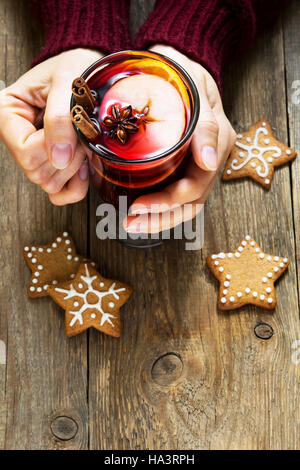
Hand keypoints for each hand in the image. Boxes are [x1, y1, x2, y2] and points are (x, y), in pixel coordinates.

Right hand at [0, 48, 102, 204]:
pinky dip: (75, 186)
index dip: (54, 145)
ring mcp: (34, 155)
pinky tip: (84, 165)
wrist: (90, 70)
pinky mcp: (52, 166)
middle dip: (68, 156)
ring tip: (82, 141)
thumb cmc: (75, 67)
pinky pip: (59, 194)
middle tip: (81, 132)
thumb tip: (58, 158)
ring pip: (49, 185)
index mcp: (8, 114)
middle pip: (37, 172)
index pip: (25, 151)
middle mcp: (17, 138)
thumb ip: (60, 117)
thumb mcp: (68, 80)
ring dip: (74, 167)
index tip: (72, 125)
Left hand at [124, 45, 235, 232]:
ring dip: (159, 218)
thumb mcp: (195, 92)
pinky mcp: (187, 163)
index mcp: (217, 144)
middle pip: (190, 202)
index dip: (167, 203)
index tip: (138, 206)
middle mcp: (211, 159)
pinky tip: (142, 210)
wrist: (180, 63)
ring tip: (133, 223)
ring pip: (185, 203)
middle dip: (160, 218)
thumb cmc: (183, 74)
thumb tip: (207, 163)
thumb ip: (205, 127)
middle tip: (130, 222)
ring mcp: (200, 163)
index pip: (195, 187)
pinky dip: (161, 206)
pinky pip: (178, 191)